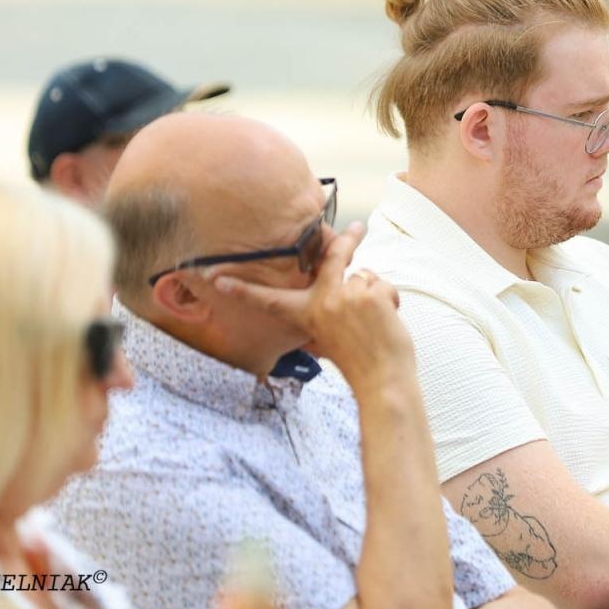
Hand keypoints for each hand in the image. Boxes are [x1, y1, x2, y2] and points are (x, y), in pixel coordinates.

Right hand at [211, 223, 412, 387]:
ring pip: (365, 276)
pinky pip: (383, 286)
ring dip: (375, 294)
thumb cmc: (359, 362)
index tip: (218, 280)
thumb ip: (324, 314)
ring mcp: (344, 296)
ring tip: (375, 321)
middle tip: (359, 227)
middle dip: (347, 238)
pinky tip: (386, 321)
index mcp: (306, 314)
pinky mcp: (368, 295)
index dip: (242, 291)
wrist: (381, 380)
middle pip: (334, 256)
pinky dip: (390, 301)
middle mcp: (321, 302)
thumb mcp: (327, 338)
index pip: (269, 300)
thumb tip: (338, 287)